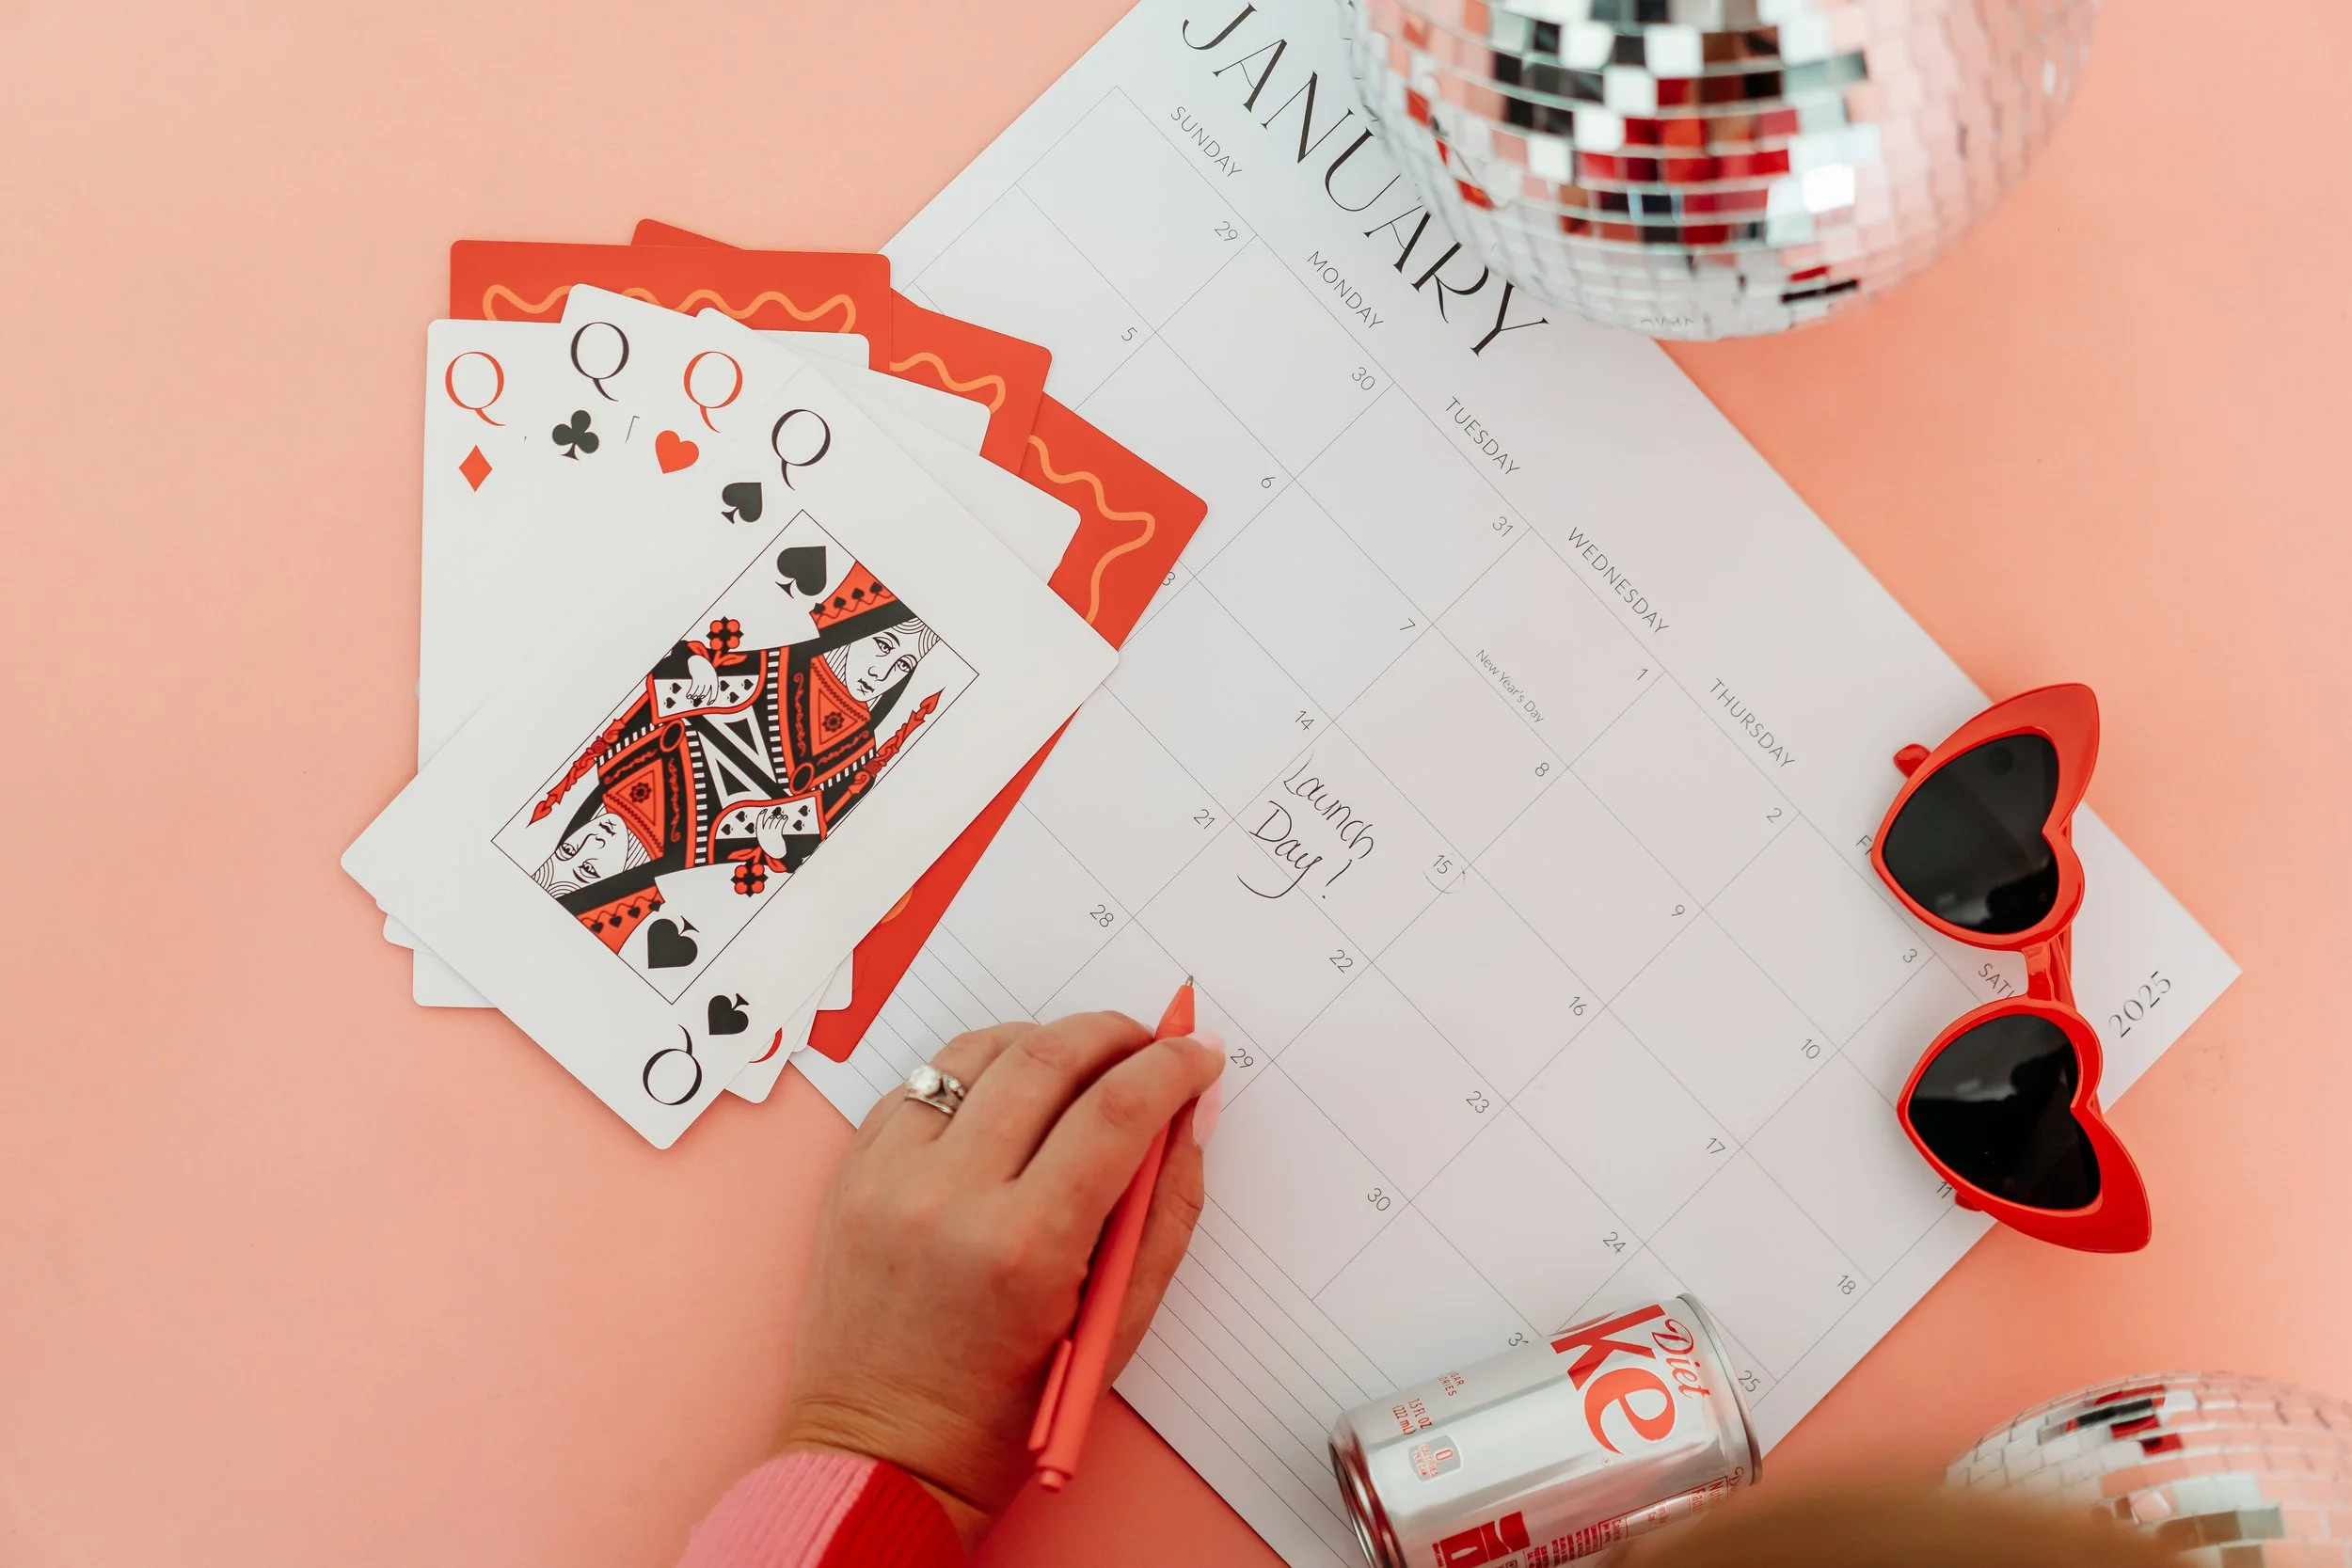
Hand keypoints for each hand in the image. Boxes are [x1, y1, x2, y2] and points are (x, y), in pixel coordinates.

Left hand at [780, 1012, 1226, 1547]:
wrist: (881, 1454)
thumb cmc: (1007, 1414)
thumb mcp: (1114, 1326)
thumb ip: (1164, 1213)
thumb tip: (1189, 1118)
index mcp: (1026, 1246)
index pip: (1118, 1110)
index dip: (1172, 1068)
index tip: (1197, 1056)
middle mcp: (949, 1196)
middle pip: (1049, 1057)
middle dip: (1116, 1035)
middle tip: (1149, 1044)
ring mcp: (889, 1177)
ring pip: (980, 1051)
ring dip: (1046, 1041)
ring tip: (1082, 1064)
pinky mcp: (853, 1172)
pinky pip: (922, 1080)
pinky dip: (978, 1071)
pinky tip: (1009, 1093)